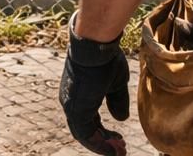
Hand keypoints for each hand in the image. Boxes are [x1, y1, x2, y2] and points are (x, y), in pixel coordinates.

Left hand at [59, 15, 128, 154]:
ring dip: (103, 146)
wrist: (96, 46)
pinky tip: (113, 149)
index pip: (89, 121)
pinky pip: (86, 135)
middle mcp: (72, 103)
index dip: (103, 133)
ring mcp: (72, 107)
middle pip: (86, 131)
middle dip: (104, 142)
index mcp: (80, 96)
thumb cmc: (105, 59)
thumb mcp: (116, 83)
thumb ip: (116, 101)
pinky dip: (99, 144)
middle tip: (120, 149)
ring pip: (85, 135)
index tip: (119, 138)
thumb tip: (121, 118)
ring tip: (119, 151)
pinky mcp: (75, 110)